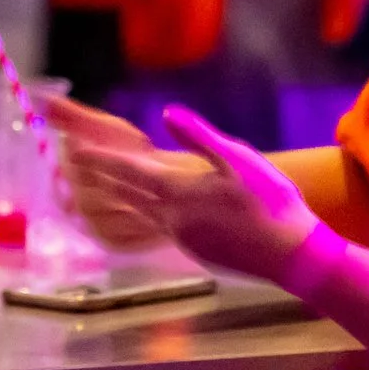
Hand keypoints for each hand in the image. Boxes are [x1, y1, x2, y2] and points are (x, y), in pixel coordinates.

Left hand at [66, 103, 318, 281]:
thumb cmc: (271, 203)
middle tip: (75, 167)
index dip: (101, 160)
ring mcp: (183, 239)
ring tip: (99, 189)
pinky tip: (145, 213)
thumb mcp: (240, 160)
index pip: (129, 173)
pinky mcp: (196, 252)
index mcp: (180, 193)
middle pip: (127, 195)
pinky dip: (140, 217)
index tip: (76, 152)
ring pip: (140, 215)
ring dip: (117, 200)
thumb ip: (200, 137)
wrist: (293, 256)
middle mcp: (172, 219)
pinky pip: (156, 230)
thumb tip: (167, 113)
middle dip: (100, 178)